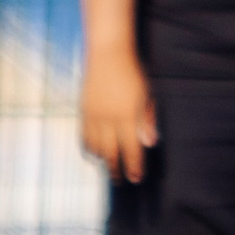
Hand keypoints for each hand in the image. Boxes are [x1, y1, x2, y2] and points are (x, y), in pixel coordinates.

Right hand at [80, 46, 156, 182]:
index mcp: (127, 115)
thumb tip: (150, 142)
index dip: (134, 166)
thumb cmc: (132, 72)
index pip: (132, 148)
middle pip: (112, 152)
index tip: (137, 178)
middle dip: (117, 169)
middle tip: (121, 180)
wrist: (107, 53)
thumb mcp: (146, 94)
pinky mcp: (84, 110)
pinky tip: (95, 152)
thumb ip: (147, 119)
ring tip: (109, 166)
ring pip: (96, 146)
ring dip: (103, 159)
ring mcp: (94, 115)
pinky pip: (84, 135)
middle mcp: (109, 118)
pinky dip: (89, 147)